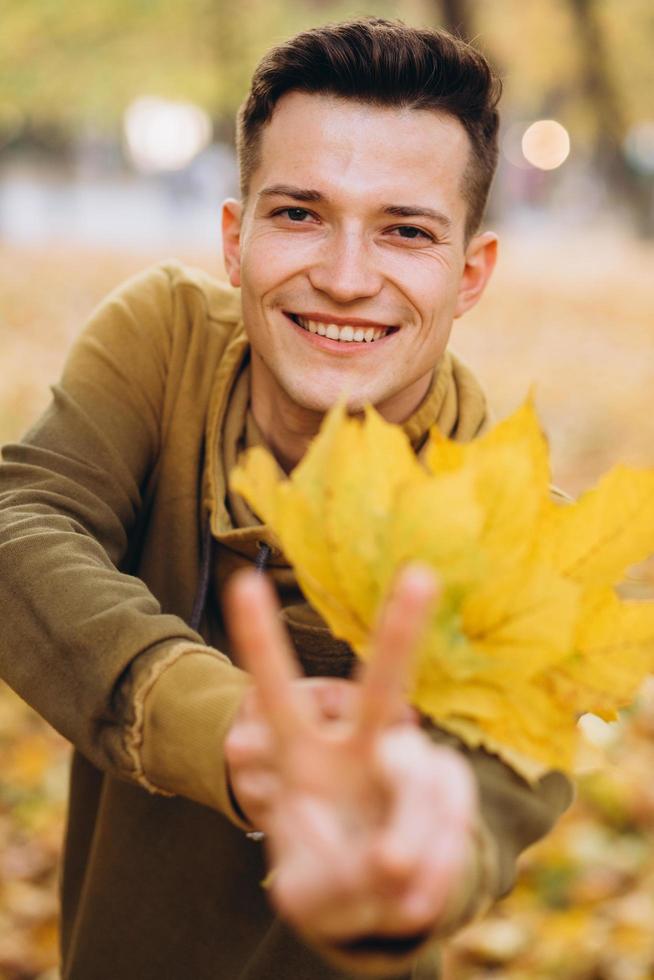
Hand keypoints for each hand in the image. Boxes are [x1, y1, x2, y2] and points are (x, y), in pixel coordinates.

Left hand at [224, 565, 478, 970]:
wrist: (389, 902)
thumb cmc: (333, 876)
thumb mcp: (308, 891)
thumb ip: (330, 877)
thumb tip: (388, 861)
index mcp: (305, 756)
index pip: (277, 693)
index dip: (259, 641)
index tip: (244, 582)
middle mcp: (361, 746)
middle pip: (385, 685)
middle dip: (401, 630)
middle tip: (421, 576)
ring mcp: (411, 764)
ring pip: (419, 787)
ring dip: (403, 852)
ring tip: (390, 896)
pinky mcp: (450, 787)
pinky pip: (448, 826)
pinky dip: (430, 872)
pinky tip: (411, 898)